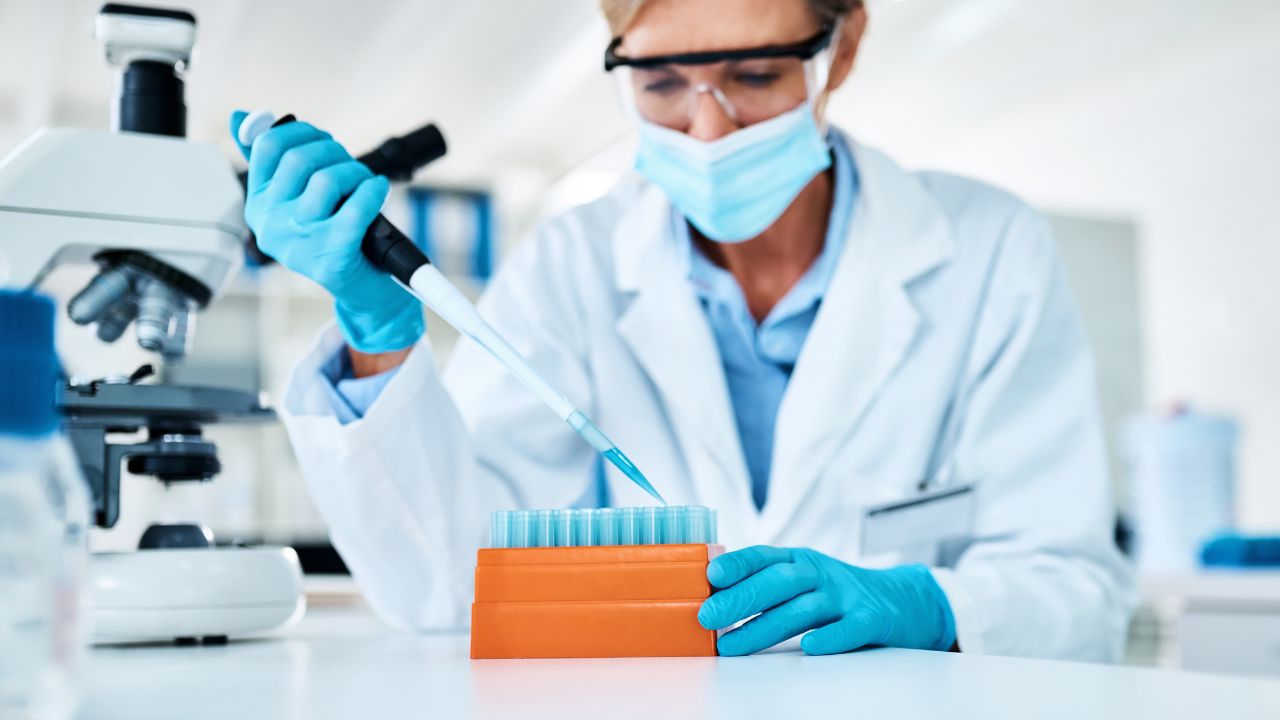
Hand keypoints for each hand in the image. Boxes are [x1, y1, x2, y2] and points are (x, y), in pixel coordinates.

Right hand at [230, 110, 423, 352]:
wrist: (359, 289)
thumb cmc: (331, 237)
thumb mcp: (295, 199)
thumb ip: (271, 161)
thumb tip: (241, 117)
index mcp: (258, 205)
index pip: (268, 146)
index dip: (301, 131)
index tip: (321, 139)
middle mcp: (271, 224)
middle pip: (301, 159)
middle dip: (335, 152)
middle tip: (350, 165)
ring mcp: (300, 241)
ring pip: (328, 179)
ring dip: (356, 173)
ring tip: (364, 183)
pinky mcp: (332, 255)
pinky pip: (357, 207)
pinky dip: (374, 191)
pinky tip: (378, 190)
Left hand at [697, 546, 955, 655]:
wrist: (901, 602)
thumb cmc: (837, 595)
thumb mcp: (802, 580)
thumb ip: (764, 585)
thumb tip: (712, 596)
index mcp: (800, 561)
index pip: (765, 556)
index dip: (738, 564)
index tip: (710, 576)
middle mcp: (821, 574)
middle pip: (780, 582)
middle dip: (741, 598)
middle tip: (708, 617)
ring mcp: (847, 596)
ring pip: (804, 609)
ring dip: (764, 627)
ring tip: (732, 645)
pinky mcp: (871, 620)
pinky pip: (850, 628)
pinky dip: (830, 637)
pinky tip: (809, 647)